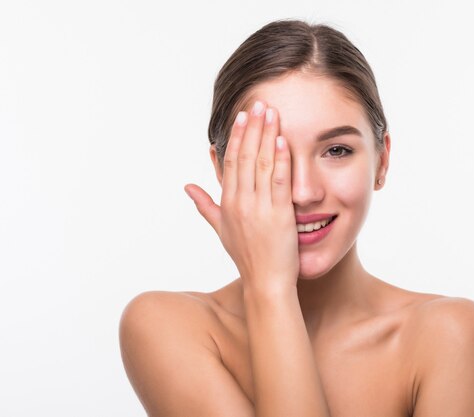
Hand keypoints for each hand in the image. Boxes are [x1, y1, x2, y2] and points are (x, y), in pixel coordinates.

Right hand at [184, 101, 298, 292]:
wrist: (266, 283)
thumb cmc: (246, 258)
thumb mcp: (221, 230)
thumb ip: (205, 205)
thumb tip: (188, 186)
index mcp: (227, 204)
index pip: (230, 162)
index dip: (236, 136)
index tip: (242, 115)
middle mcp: (240, 203)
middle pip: (244, 157)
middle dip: (251, 127)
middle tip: (258, 102)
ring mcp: (259, 208)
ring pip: (261, 164)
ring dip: (266, 135)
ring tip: (271, 112)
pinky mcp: (279, 215)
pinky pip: (279, 182)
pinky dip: (280, 160)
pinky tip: (282, 140)